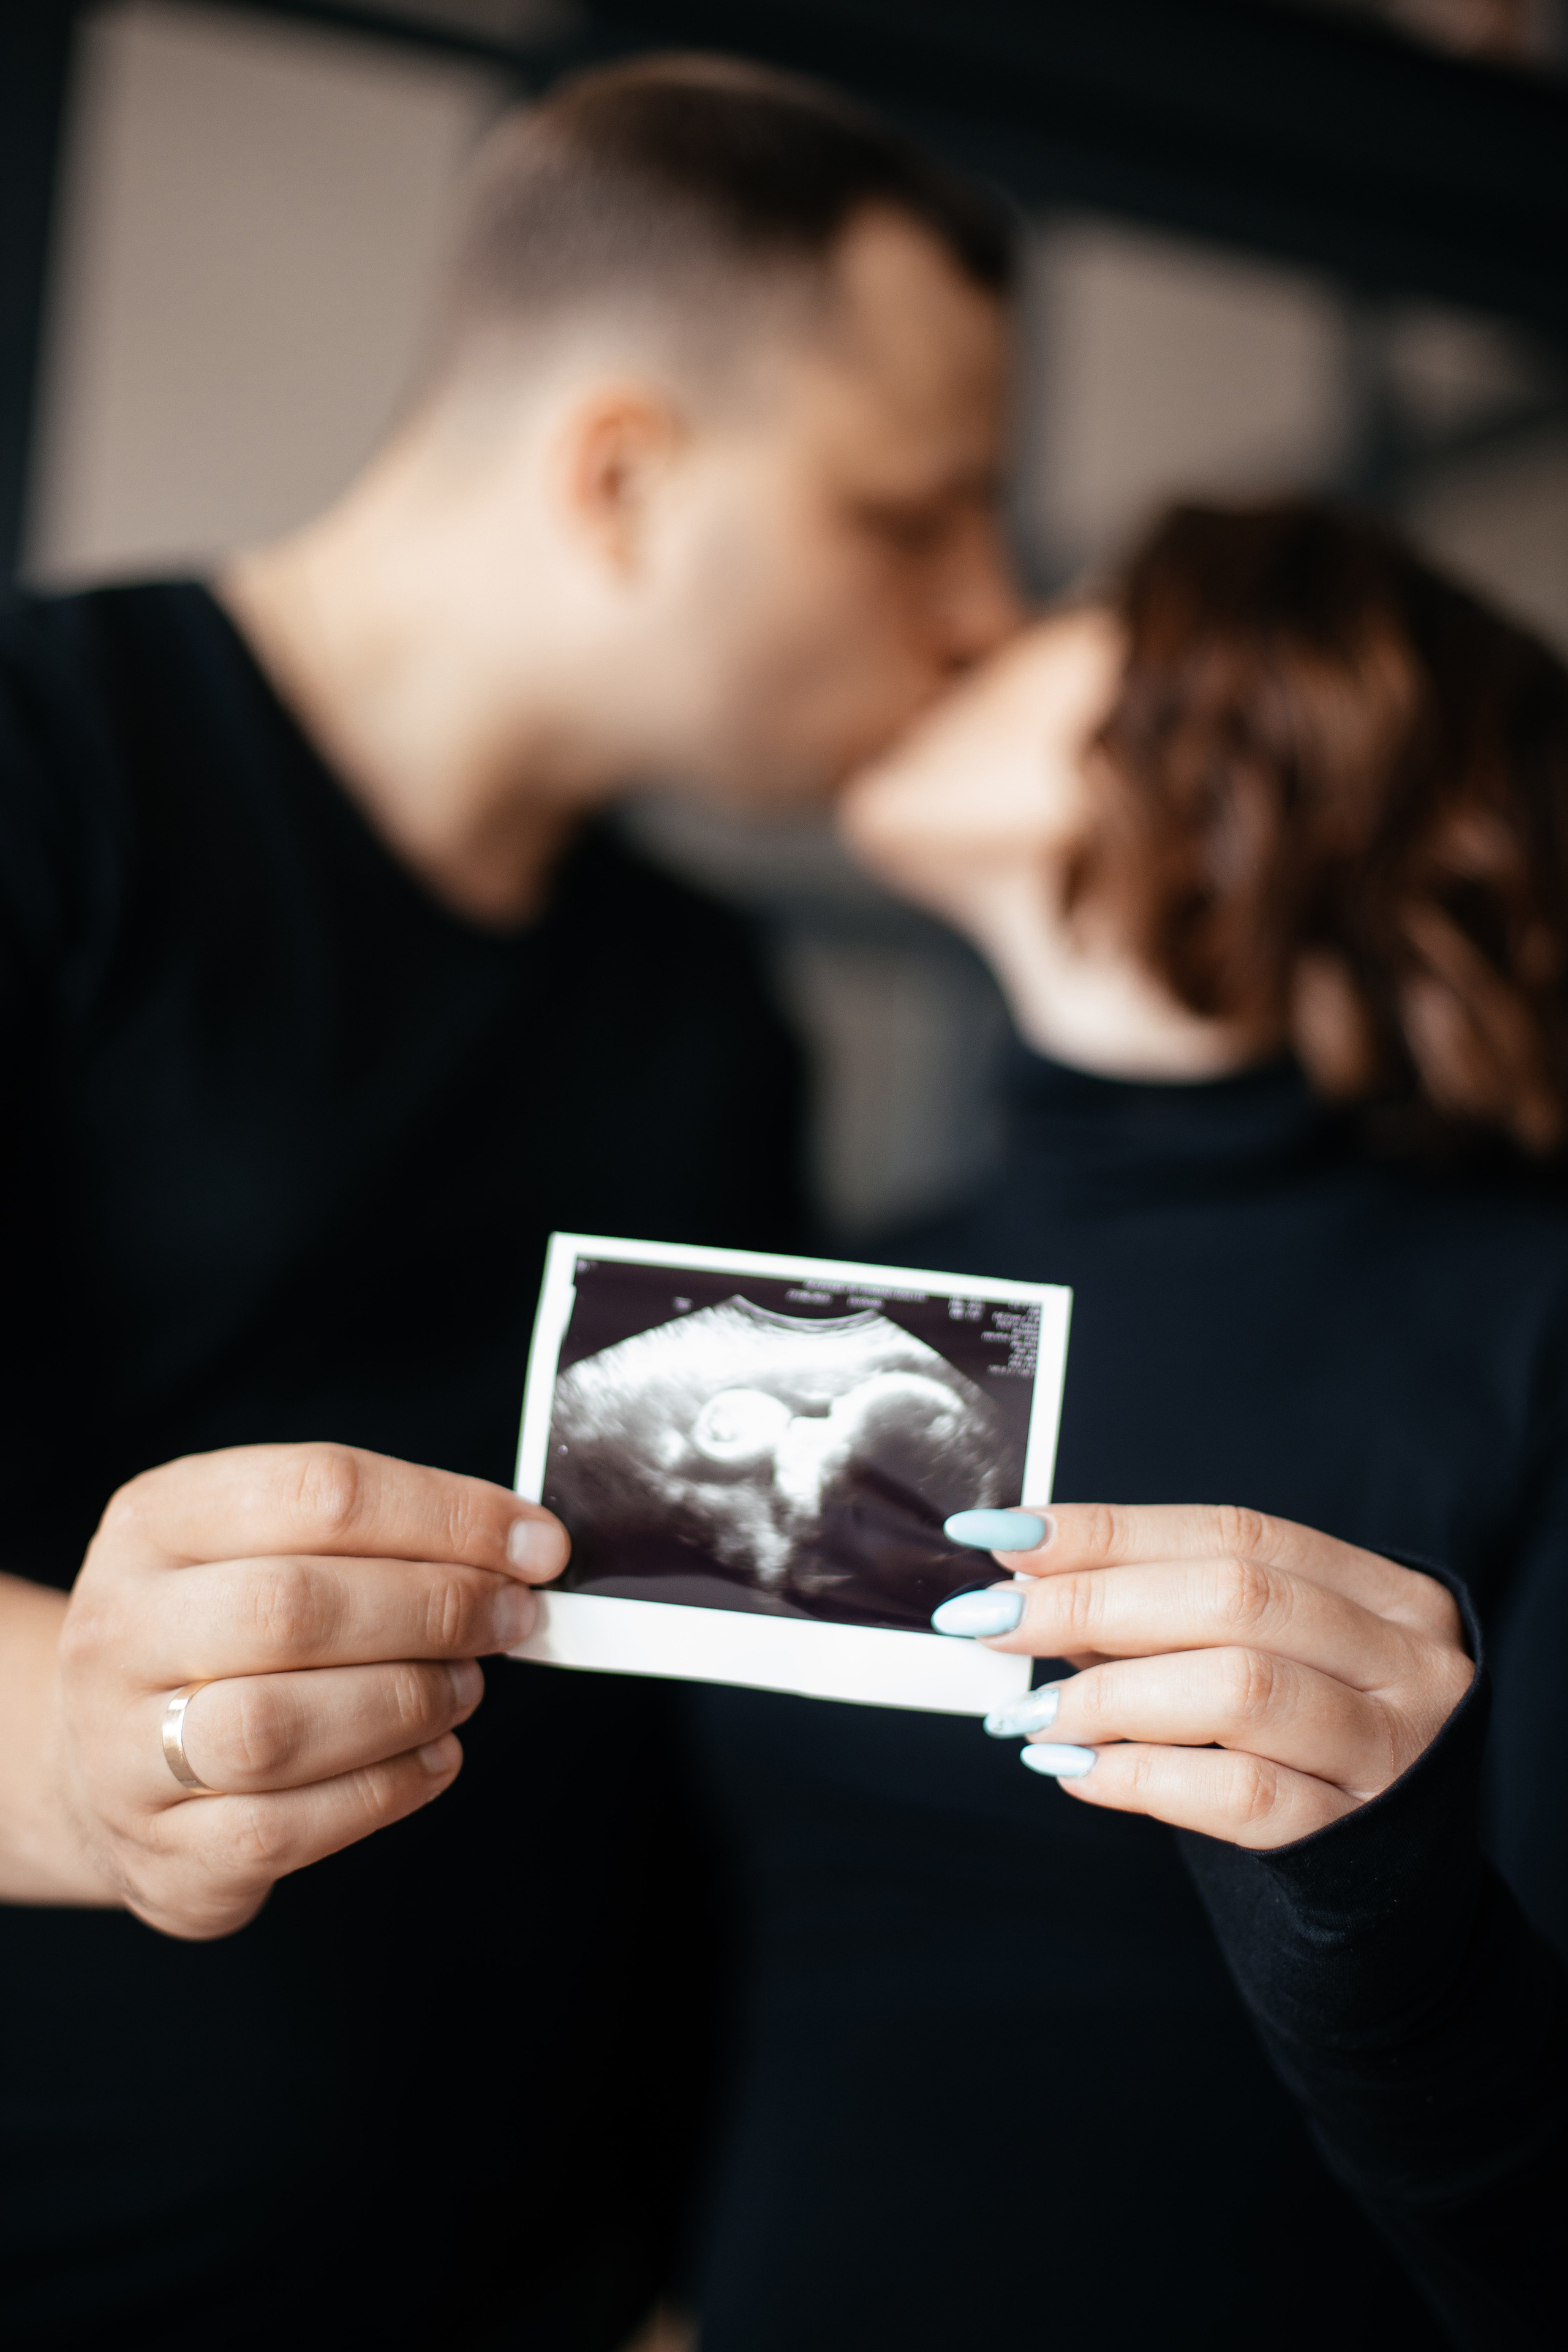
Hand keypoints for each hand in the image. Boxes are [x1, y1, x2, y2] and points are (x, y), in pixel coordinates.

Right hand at [46, 1443, 566, 1937]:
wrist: (100, 1760)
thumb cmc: (219, 1636)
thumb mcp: (261, 1545)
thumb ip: (379, 1534)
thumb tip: (524, 1548)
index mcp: (154, 1522)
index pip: (319, 1490)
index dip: (450, 1514)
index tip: (536, 1543)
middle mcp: (119, 1630)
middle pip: (294, 1605)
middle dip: (435, 1608)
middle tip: (510, 1618)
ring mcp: (124, 1751)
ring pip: (279, 1727)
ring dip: (409, 1701)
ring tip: (465, 1687)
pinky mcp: (164, 1854)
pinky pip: (286, 1827)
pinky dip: (386, 1789)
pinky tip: (432, 1758)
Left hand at [934, 1503, 1472, 1846]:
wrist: (1394, 1887)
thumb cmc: (1305, 1747)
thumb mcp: (1260, 1659)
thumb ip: (1162, 1615)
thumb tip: (1029, 1576)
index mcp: (1383, 1593)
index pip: (1232, 1533)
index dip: (1109, 1529)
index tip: (1002, 1534)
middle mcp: (1403, 1661)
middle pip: (1234, 1598)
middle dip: (1091, 1601)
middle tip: (990, 1619)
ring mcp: (1393, 1751)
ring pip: (1239, 1688)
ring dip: (1108, 1693)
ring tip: (1025, 1712)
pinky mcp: (1359, 1840)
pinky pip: (1241, 1797)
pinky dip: (1141, 1778)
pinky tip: (1074, 1770)